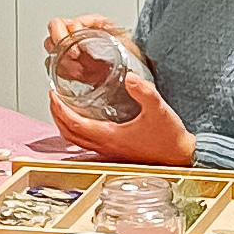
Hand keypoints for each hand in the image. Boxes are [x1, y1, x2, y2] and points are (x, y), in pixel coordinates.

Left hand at [47, 68, 195, 167]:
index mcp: (110, 137)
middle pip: (69, 135)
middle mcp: (106, 147)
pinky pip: (88, 143)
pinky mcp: (116, 152)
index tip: (53, 94)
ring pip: (76, 141)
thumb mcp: (159, 109)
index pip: (74, 124)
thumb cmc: (169, 137)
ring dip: (65, 125)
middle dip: (56, 116)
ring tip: (63, 108)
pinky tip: (85, 120)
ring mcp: (110, 151)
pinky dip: (79, 131)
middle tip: (53, 98)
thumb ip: (144, 92)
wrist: (181, 156)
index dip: (59, 109)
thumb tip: (129, 77)